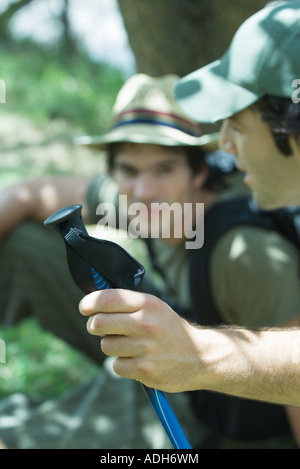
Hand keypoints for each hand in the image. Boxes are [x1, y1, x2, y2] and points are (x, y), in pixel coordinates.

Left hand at [79, 289, 201, 391]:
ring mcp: (146, 348)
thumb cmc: (170, 329)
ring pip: (106, 346)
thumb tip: (94, 302)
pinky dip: (123, 364)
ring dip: (112, 346)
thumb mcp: (155, 307)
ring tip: (129, 346)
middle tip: (100, 327)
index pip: (108, 299)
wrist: (201, 356)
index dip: (90, 302)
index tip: (84, 307)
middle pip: (99, 323)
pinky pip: (116, 366)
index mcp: (148, 304)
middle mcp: (146, 323)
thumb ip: (128, 303)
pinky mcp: (145, 370)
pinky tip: (138, 360)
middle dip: (95, 326)